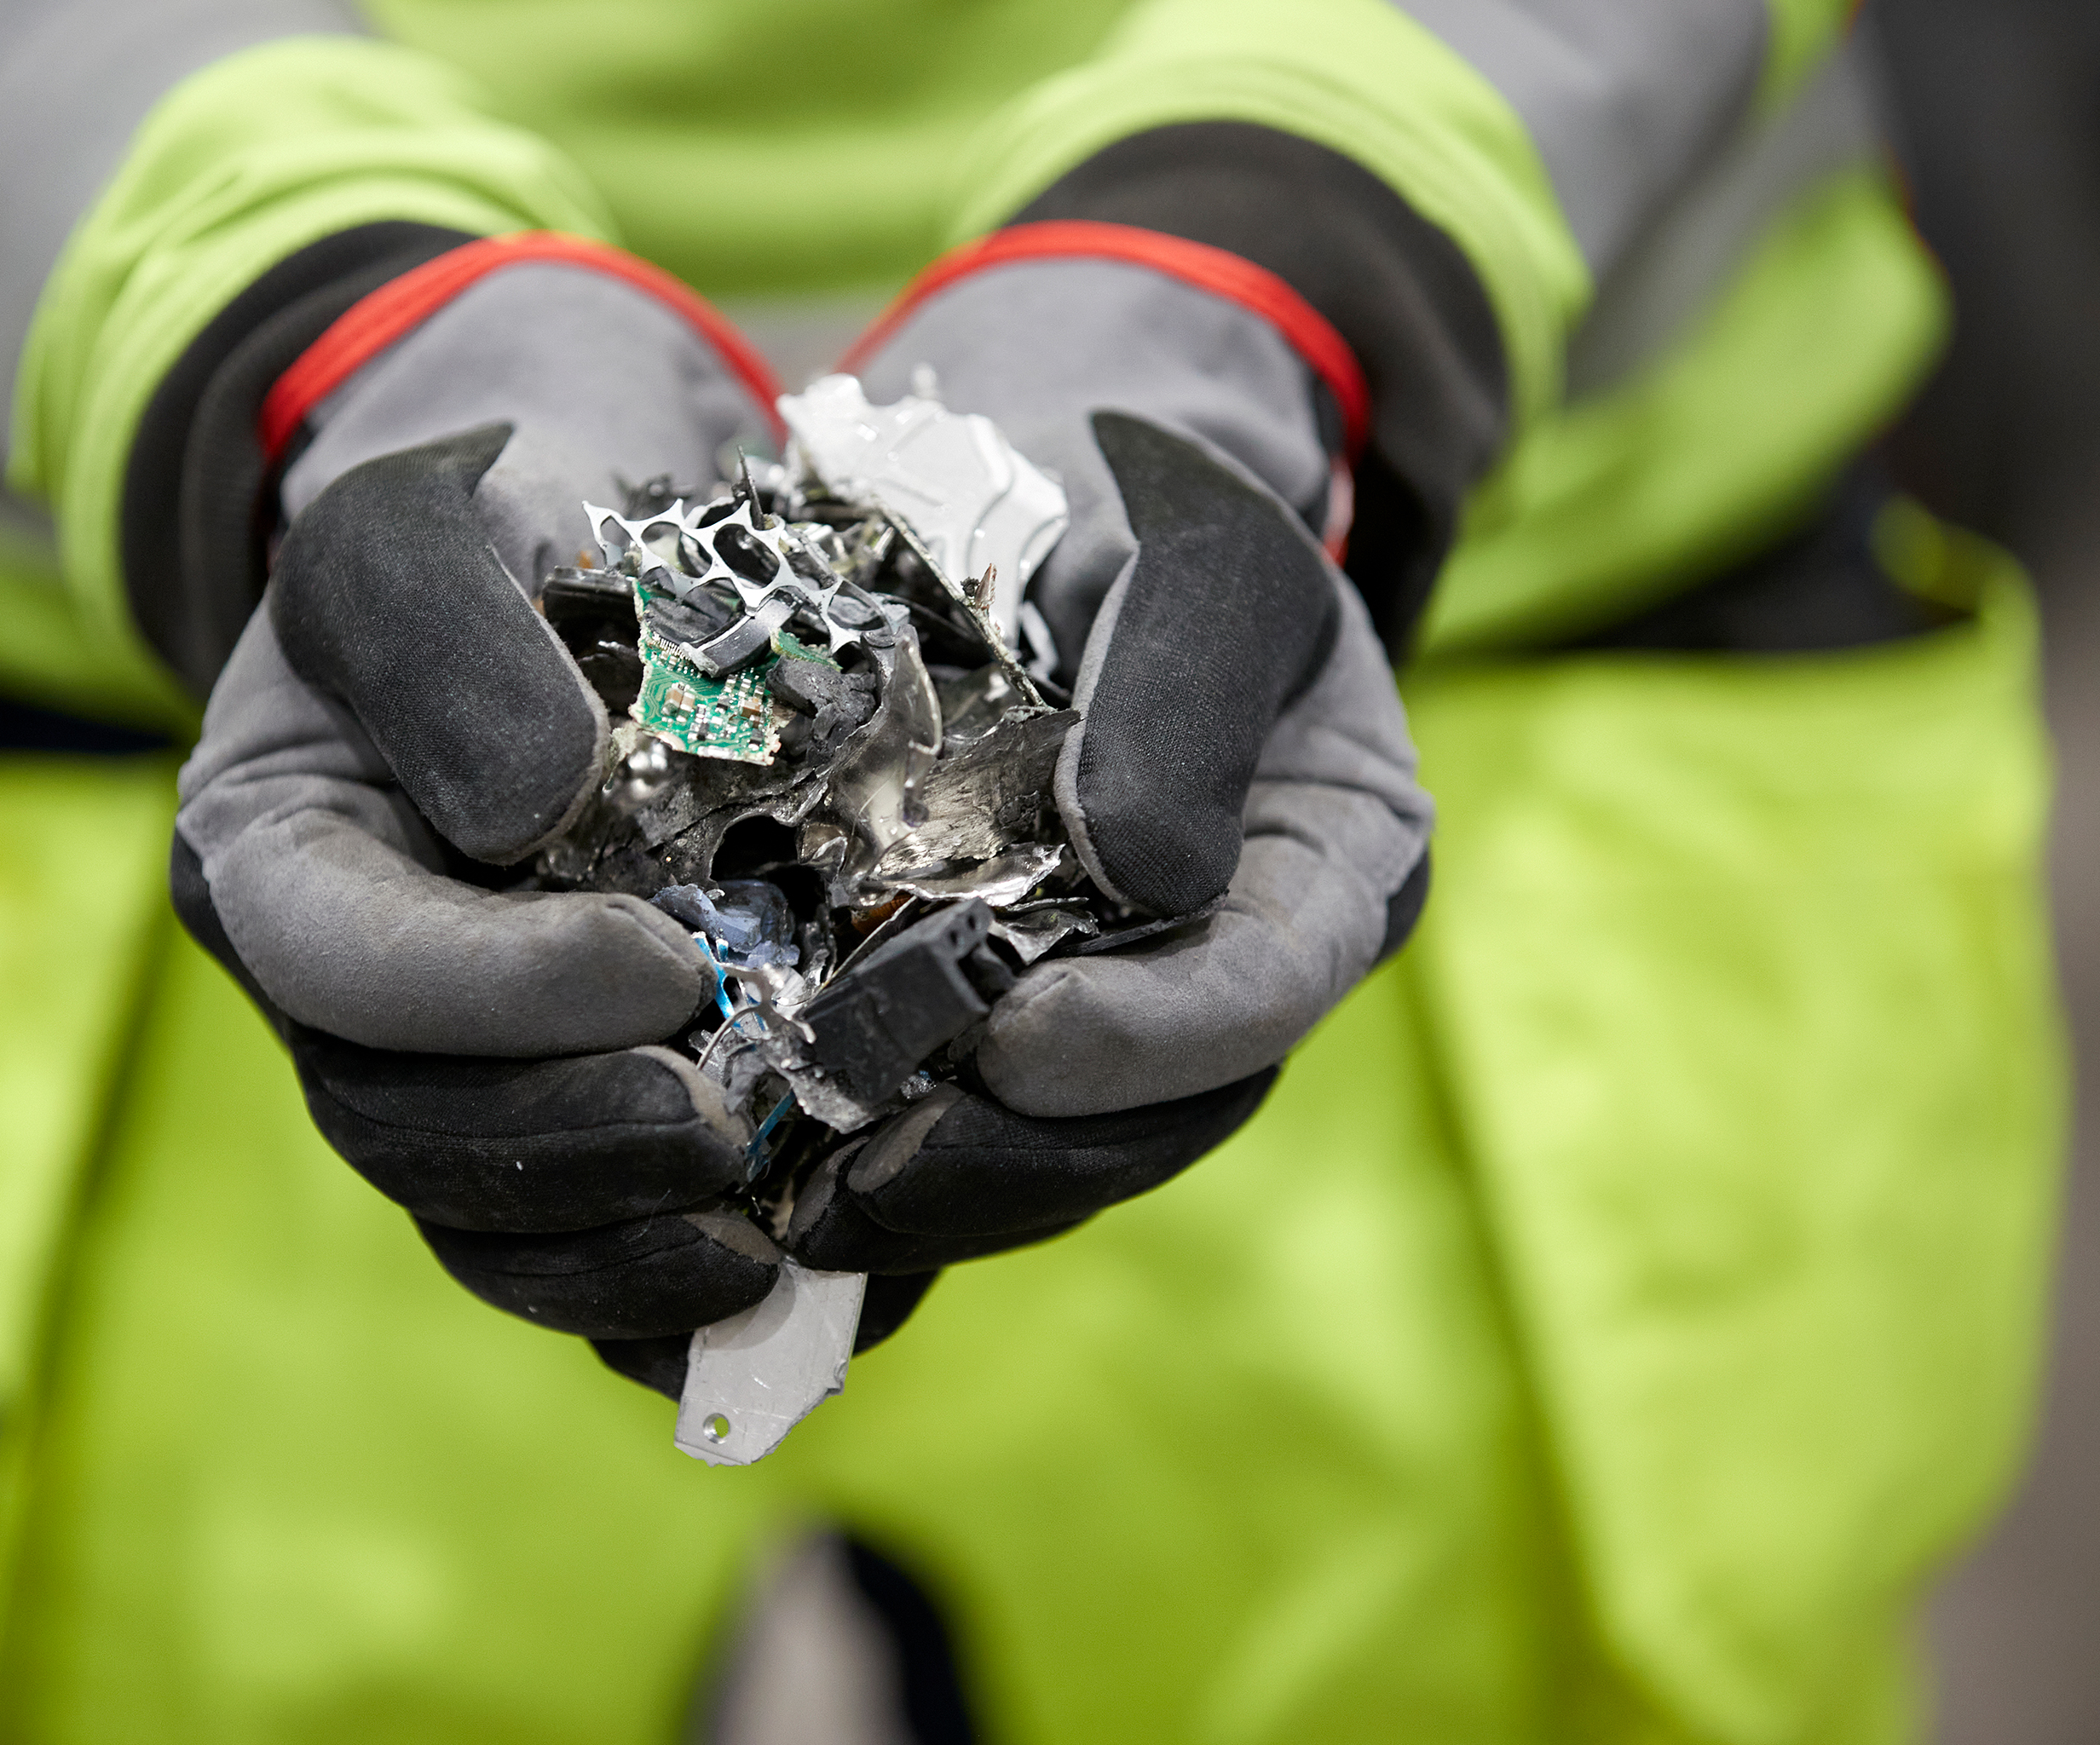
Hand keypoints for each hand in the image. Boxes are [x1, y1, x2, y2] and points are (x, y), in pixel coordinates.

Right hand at [174, 238, 802, 1359]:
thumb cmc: (487, 510)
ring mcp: (440, 1066)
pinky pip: (583, 1237)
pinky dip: (671, 1291)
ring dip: (622, 1250)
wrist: (563, 544)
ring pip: (491, 1216)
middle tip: (728, 1131)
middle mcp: (342, 994)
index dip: (495, 999)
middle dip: (572, 1148)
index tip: (667, 970)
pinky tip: (794, 1282)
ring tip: (769, 1242)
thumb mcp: (428, 516)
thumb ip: (442, 637)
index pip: (348, 968)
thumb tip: (529, 818)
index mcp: (277, 859)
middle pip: (412, 1131)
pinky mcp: (545, 1103)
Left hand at [783, 229, 1432, 1278]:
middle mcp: (1234, 963)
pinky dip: (871, 1157)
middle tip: (872, 1164)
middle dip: (1016, 1151)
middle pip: (1152, 1110)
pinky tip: (771, 1179)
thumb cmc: (1139, 504)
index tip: (1014, 1037)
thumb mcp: (1190, 553)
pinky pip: (958, 1120)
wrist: (1038, 499)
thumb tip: (1138, 871)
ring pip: (1051, 1144)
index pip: (1264, 985)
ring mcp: (1124, 1003)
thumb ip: (1179, 696)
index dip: (1149, 1037)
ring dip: (930, 1184)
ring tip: (804, 1195)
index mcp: (1328, 862)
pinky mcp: (1007, 1016)